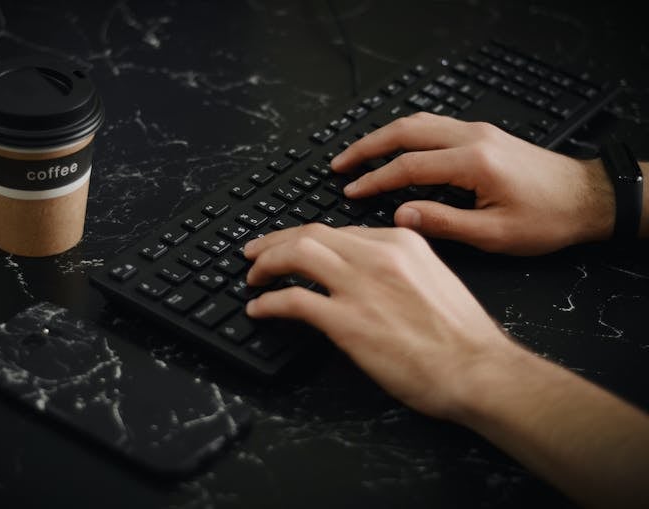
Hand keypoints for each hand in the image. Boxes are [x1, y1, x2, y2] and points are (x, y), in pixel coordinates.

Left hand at [244, 223, 516, 418]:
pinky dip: (269, 302)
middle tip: (255, 252)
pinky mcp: (347, 321)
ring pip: (296, 254)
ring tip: (253, 276)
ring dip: (266, 263)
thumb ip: (398, 268)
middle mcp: (378, 255)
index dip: (308, 239)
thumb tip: (365, 276)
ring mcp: (360, 285)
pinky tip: (259, 309)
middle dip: (276, 241)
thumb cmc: (462, 335)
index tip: (295, 248)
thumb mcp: (433, 279)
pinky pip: (293, 300)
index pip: (340, 230)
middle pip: (310, 233)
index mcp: (402, 242)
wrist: (478, 369)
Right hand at [331, 112, 614, 254]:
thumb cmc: (547, 219)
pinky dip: (405, 134)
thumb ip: (444, 223)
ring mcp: (478, 132)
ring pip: (418, 123)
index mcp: (474, 163)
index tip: (350, 191)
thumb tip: (402, 216)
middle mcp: (473, 138)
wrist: (587, 198)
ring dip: (383, 136)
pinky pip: (434, 125)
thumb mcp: (494, 234)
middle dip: (367, 147)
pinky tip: (394, 147)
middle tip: (339, 163)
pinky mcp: (483, 135)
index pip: (408, 167)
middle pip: (405, 132)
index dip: (375, 180)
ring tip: (358, 154)